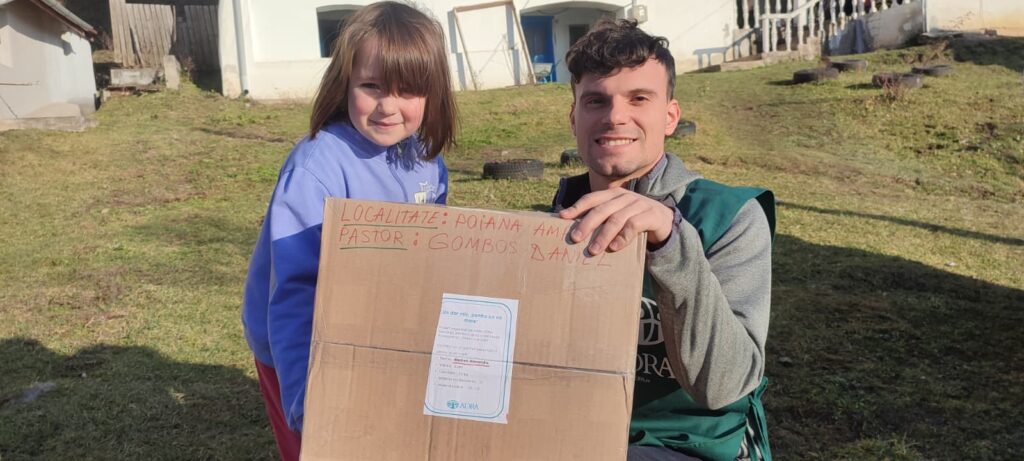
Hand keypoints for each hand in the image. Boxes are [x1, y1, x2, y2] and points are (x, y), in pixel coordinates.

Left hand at [558, 188, 673, 254]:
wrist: (663, 221)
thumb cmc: (634, 220)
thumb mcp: (617, 216)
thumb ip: (601, 219)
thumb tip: (574, 229)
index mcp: (613, 194)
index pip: (592, 198)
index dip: (576, 207)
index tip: (562, 218)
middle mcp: (625, 197)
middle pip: (601, 209)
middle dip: (586, 224)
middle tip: (574, 238)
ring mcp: (638, 205)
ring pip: (616, 219)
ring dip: (603, 236)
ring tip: (593, 250)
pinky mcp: (650, 215)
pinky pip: (633, 226)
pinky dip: (622, 238)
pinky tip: (614, 248)